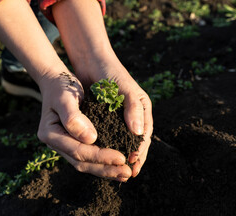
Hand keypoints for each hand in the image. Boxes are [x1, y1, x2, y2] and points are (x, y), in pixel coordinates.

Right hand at [37, 71, 131, 181]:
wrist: (56, 81)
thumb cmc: (61, 86)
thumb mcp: (65, 97)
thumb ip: (74, 118)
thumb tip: (91, 139)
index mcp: (50, 134)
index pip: (77, 151)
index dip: (100, 156)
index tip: (121, 157)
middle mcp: (56, 143)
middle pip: (81, 162)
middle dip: (105, 168)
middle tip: (127, 172)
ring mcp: (64, 144)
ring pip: (85, 163)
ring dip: (105, 169)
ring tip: (126, 174)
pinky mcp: (73, 142)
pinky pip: (88, 156)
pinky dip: (102, 162)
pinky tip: (117, 165)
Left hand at [73, 54, 152, 177]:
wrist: (90, 60)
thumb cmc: (110, 72)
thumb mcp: (124, 88)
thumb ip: (133, 108)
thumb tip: (138, 133)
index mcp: (142, 109)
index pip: (144, 135)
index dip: (140, 151)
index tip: (133, 165)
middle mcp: (132, 115)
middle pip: (135, 142)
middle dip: (132, 159)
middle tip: (125, 175)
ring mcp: (119, 117)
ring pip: (121, 141)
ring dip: (118, 155)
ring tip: (114, 171)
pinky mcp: (104, 118)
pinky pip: (108, 136)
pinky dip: (106, 147)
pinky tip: (100, 156)